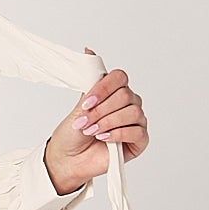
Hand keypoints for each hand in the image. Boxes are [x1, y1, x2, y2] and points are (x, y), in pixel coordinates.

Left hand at [44, 52, 149, 193]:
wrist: (68, 159)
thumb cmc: (73, 133)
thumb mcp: (80, 104)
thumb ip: (90, 81)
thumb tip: (88, 50)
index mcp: (114, 91)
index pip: (119, 77)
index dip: (103, 88)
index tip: (86, 102)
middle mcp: (128, 103)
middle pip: (125, 95)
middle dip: (101, 110)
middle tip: (85, 122)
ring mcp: (136, 121)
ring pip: (132, 112)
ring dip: (108, 122)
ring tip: (92, 132)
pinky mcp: (140, 141)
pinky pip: (138, 131)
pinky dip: (119, 133)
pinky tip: (104, 138)